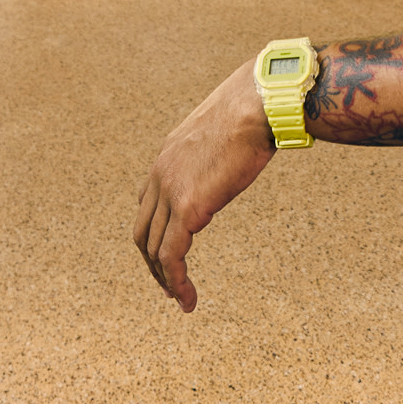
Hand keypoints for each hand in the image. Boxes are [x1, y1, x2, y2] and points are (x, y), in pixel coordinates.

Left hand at [133, 63, 279, 312]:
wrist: (259, 103)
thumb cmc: (253, 110)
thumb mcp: (225, 129)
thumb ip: (218, 149)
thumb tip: (238, 149)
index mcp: (167, 157)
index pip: (147, 205)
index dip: (154, 234)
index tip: (167, 254)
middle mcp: (160, 174)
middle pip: (143, 231)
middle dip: (152, 262)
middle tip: (169, 285)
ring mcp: (170, 191)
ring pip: (154, 249)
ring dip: (165, 279)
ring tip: (180, 299)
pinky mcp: (188, 207)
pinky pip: (172, 255)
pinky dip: (175, 281)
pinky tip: (187, 299)